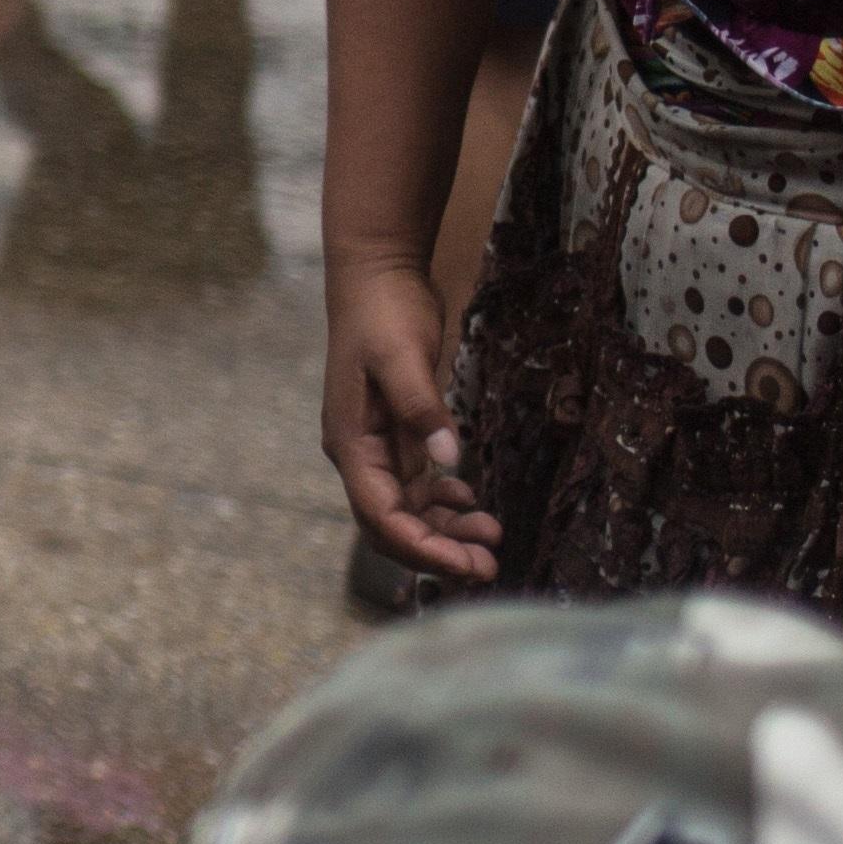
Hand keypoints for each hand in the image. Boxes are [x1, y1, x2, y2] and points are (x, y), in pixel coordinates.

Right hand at [323, 258, 498, 582]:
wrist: (377, 276)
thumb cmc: (383, 314)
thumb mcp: (402, 357)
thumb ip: (422, 408)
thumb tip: (450, 460)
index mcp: (351, 443)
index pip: (380, 515)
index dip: (420, 546)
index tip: (464, 563)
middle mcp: (360, 455)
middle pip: (392, 524)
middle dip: (437, 550)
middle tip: (488, 566)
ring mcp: (377, 447)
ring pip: (408, 510)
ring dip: (445, 530)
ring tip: (491, 537)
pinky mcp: (397, 435)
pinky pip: (417, 486)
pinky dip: (443, 502)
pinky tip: (471, 501)